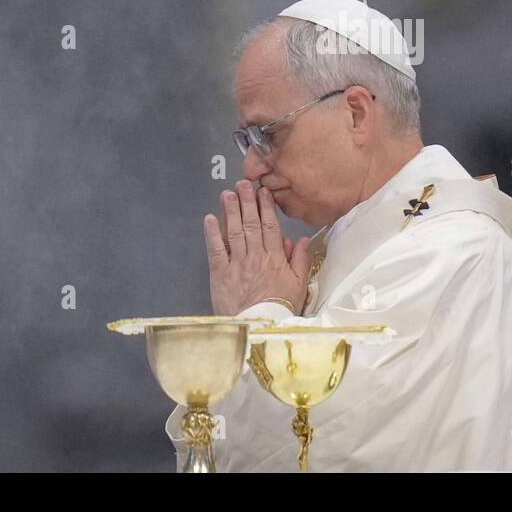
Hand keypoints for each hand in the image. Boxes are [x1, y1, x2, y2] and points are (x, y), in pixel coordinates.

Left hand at [204, 180, 311, 315]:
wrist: (260, 327)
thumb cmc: (281, 308)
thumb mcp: (299, 285)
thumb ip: (301, 261)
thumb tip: (301, 239)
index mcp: (275, 258)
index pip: (270, 226)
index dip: (266, 207)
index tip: (262, 191)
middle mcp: (256, 256)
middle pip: (251, 224)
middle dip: (246, 202)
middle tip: (242, 183)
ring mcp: (237, 264)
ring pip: (234, 231)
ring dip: (230, 211)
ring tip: (227, 194)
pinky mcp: (220, 274)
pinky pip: (216, 249)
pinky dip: (212, 233)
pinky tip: (209, 218)